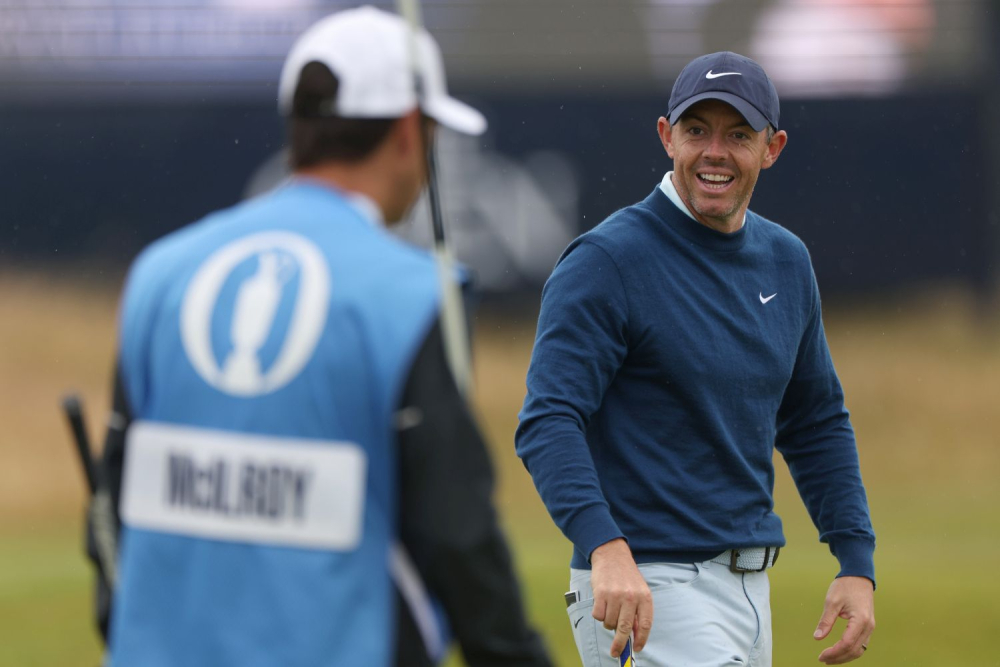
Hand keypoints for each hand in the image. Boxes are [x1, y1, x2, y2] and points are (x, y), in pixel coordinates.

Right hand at [589, 538, 652, 657]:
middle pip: (625, 628)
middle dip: (620, 644)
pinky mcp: (601, 593)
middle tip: (616, 653)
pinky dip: (598, 614)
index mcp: (644, 597)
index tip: (636, 649)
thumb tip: (635, 635)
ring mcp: (615, 595)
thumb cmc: (626, 576)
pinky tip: (601, 603)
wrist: (612, 555)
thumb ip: (639, 612)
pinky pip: (598, 615)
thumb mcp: (639, 591)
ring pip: (609, 622)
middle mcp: (631, 597)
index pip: (645, 624)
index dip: (641, 639)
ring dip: (608, 622)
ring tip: (609, 609)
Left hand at [814, 576, 874, 663]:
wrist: (859, 576)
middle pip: (854, 650)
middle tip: (822, 659)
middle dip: (838, 657)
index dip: (834, 652)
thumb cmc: (845, 586)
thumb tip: (817, 637)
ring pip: (859, 650)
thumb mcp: (832, 601)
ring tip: (829, 658)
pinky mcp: (868, 626)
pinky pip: (861, 644)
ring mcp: (870, 627)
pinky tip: (839, 651)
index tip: (821, 656)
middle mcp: (868, 626)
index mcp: (860, 620)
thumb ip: (826, 620)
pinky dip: (850, 650)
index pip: (847, 643)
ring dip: (845, 656)